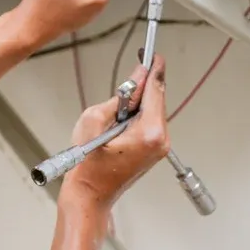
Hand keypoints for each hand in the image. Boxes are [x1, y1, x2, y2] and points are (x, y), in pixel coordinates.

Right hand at [59, 56, 170, 212]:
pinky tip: (123, 117)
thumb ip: (117, 97)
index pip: (156, 91)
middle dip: (145, 85)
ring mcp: (160, 147)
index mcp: (151, 133)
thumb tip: (134, 81)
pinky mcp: (155, 151)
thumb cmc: (87, 166)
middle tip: (137, 67)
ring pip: (154, 111)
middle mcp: (161, 140)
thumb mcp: (93, 121)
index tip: (153, 54)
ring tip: (119, 104)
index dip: (154, 69)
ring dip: (139, 101)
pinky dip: (139, 114)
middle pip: (158, 100)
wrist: (90, 196)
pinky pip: (150, 123)